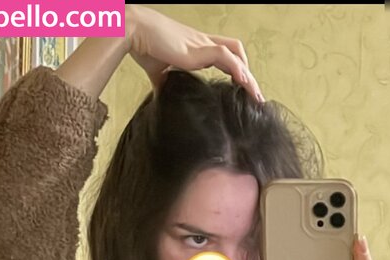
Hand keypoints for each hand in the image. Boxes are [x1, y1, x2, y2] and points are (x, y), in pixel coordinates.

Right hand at [125, 5, 263, 100]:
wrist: (135, 32)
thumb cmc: (143, 46)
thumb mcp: (157, 71)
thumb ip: (164, 83)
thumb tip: (162, 98)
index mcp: (195, 48)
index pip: (223, 56)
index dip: (235, 70)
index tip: (240, 90)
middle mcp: (203, 43)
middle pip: (236, 54)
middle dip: (248, 75)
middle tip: (254, 97)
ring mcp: (202, 45)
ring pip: (236, 55)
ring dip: (248, 76)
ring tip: (254, 96)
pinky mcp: (199, 49)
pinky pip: (227, 57)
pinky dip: (238, 70)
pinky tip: (244, 84)